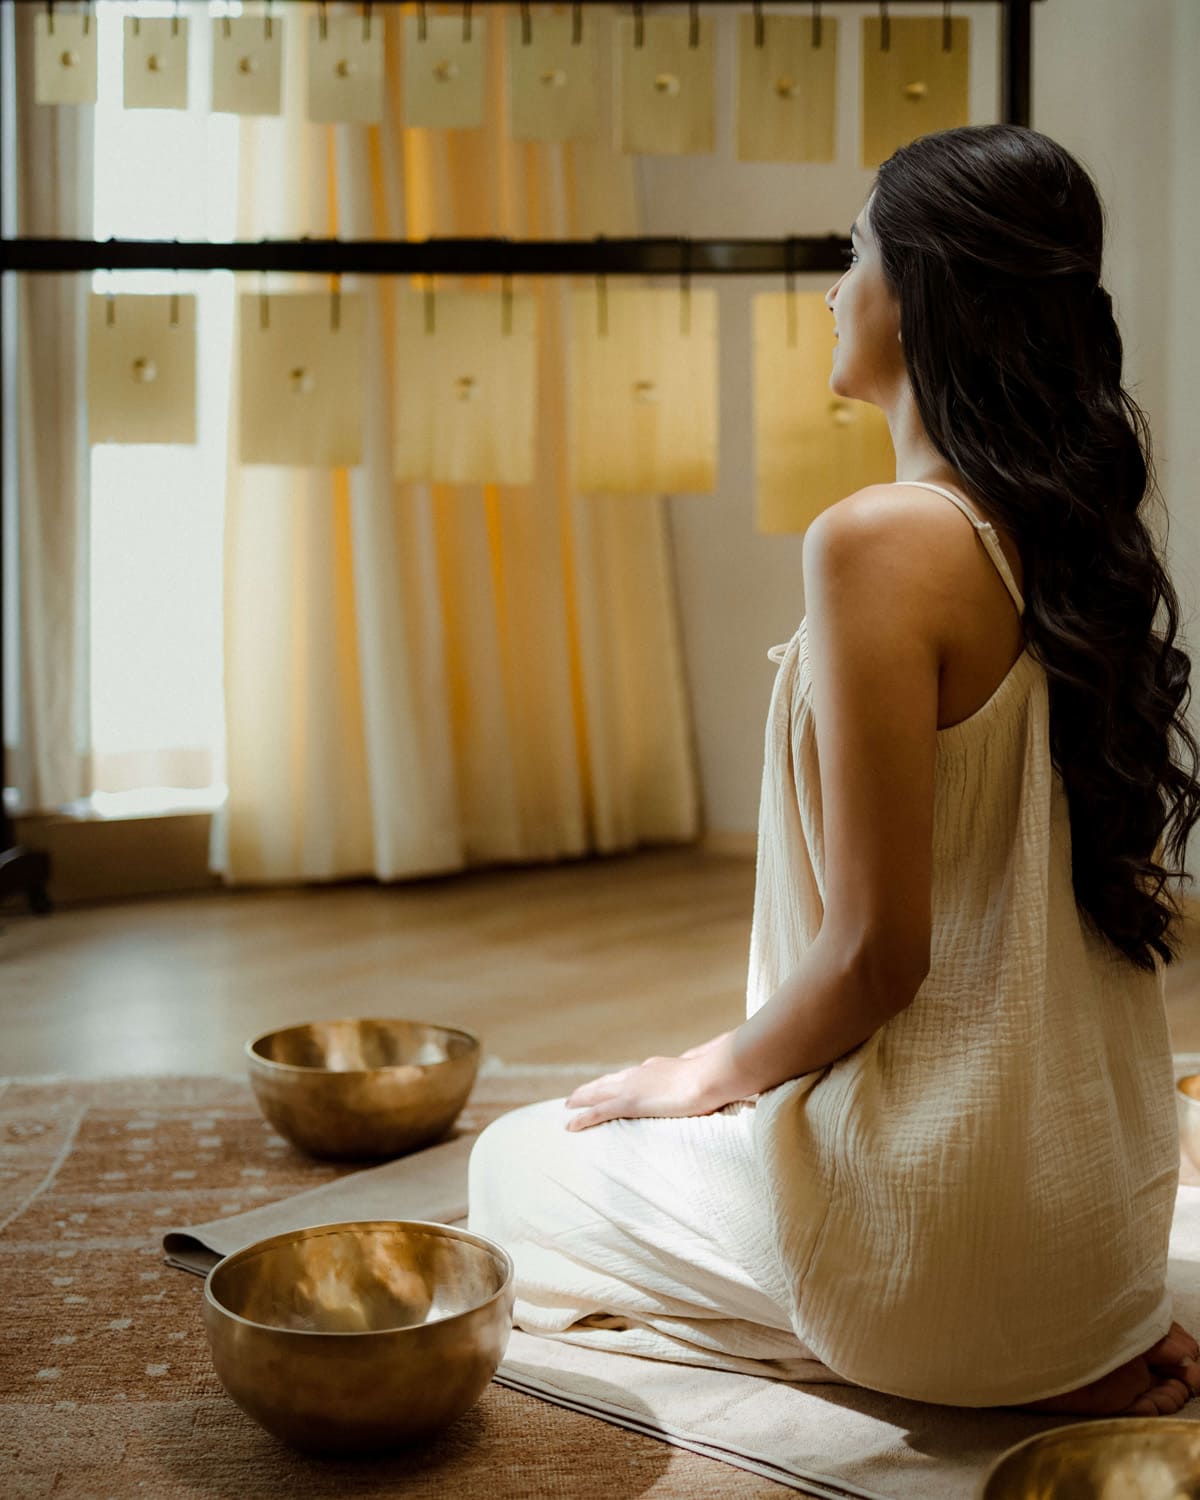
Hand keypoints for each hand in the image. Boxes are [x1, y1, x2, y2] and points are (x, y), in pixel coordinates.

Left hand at [563, 1033, 750, 1132]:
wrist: (713, 1076)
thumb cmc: (717, 1074)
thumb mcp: (707, 1071)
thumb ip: (702, 1071)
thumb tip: (709, 1070)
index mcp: (661, 1067)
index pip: (635, 1074)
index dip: (621, 1080)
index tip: (614, 1083)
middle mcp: (642, 1073)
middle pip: (610, 1080)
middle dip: (594, 1086)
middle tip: (578, 1094)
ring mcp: (635, 1087)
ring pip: (599, 1092)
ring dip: (582, 1098)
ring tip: (568, 1105)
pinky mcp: (631, 1103)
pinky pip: (600, 1112)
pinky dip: (583, 1117)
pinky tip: (570, 1124)